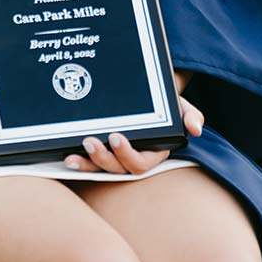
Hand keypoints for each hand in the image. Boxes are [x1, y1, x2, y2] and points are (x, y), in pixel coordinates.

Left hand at [64, 95, 205, 173]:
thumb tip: (195, 128)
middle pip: (117, 169)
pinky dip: (78, 162)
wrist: (147, 92)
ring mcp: (114, 157)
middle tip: (90, 141)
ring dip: (86, 164)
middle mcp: (132, 158)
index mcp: (152, 152)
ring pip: (100, 169)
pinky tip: (66, 156)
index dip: (127, 155)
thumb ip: (190, 114)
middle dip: (102, 158)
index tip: (115, 137)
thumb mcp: (179, 105)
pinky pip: (88, 161)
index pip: (140, 163)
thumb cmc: (165, 102)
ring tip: (72, 156)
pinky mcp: (99, 152)